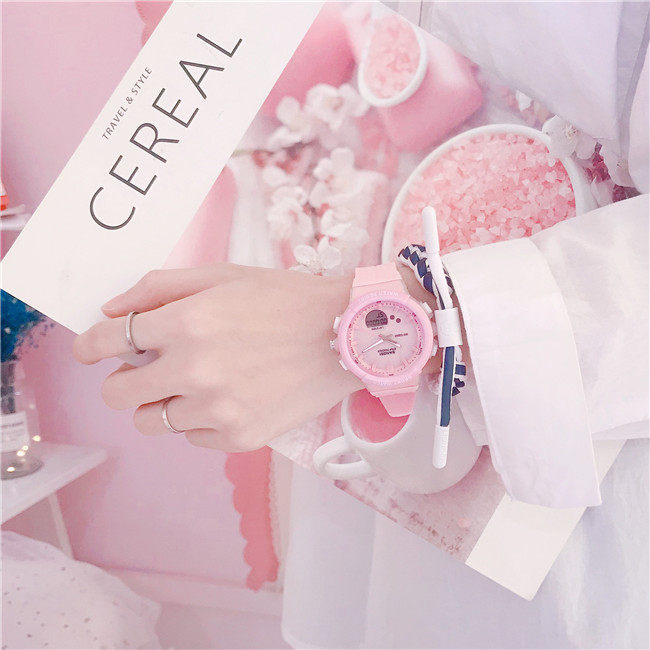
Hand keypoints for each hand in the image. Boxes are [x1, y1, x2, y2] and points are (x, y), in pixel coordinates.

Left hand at [73, 264, 362, 451]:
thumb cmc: (286, 299)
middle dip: (123, 379)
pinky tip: (231, 396)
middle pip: (118, 394)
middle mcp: (196, 371)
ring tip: (201, 382)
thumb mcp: (223, 276)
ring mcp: (218, 409)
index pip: (108, 342)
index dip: (90, 346)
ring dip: (167, 400)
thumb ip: (160, 287)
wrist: (346, 334)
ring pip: (155, 421)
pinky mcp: (241, 437)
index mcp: (187, 323)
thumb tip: (112, 310)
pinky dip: (202, 419)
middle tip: (146, 369)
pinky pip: (194, 437)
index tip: (90, 350)